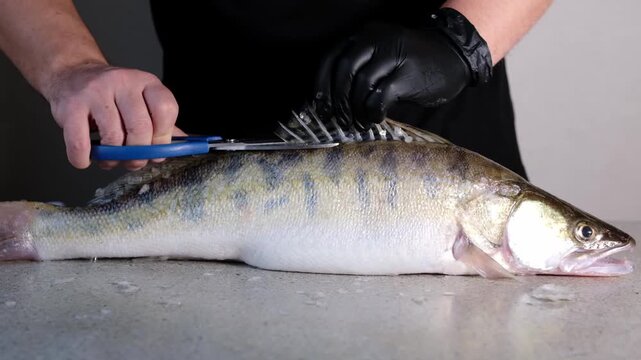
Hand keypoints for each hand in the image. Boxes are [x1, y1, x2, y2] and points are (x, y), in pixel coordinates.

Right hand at [43, 63, 179, 169]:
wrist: (71, 74)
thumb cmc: (111, 95)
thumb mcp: (141, 101)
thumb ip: (161, 123)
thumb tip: (184, 145)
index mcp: (146, 83)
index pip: (166, 110)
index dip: (164, 137)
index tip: (157, 149)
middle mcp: (123, 82)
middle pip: (141, 128)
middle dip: (139, 154)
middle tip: (134, 161)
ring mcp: (96, 92)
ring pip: (113, 138)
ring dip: (112, 159)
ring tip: (110, 160)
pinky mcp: (71, 105)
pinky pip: (80, 142)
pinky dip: (84, 158)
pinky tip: (86, 159)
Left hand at [315, 21, 480, 127]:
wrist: (453, 57)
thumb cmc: (413, 64)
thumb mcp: (382, 57)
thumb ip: (360, 69)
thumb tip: (334, 102)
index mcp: (365, 36)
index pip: (332, 58)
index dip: (322, 85)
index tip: (321, 108)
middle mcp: (377, 40)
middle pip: (344, 70)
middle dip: (338, 99)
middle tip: (340, 120)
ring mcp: (393, 55)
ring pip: (361, 84)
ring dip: (356, 108)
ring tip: (359, 122)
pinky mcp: (408, 74)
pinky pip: (380, 96)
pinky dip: (373, 111)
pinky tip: (376, 118)